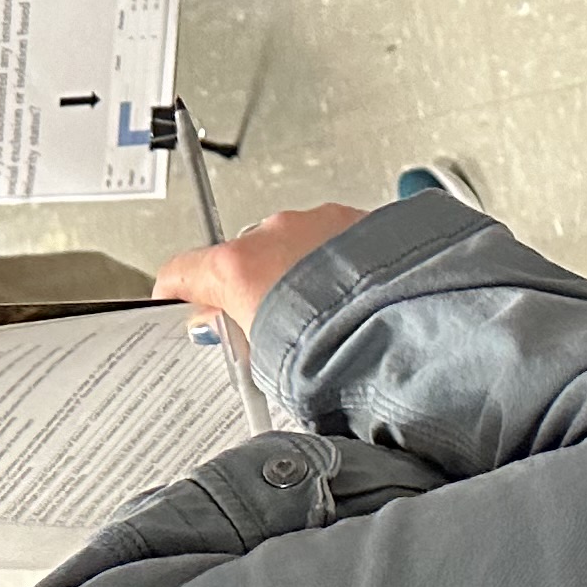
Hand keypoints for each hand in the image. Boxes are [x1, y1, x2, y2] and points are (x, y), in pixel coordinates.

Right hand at [155, 204, 365, 345]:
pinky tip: (352, 300)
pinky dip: (336, 262)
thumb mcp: (266, 366)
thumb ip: (234, 338)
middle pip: (241, 258)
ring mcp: (318, 221)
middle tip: (269, 329)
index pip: (181, 272)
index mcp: (237, 267)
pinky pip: (334, 239)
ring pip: (291, 246)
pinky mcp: (360, 219)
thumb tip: (217, 327)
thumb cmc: (339, 350)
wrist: (408, 326)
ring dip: (298, 274)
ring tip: (322, 318)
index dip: (177, 293)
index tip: (178, 305)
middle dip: (251, 289)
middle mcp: (274, 233)